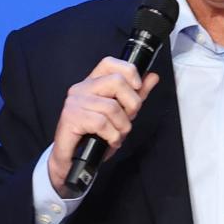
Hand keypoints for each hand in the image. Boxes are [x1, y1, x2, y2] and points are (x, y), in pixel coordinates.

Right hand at [48, 56, 158, 196]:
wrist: (72, 160)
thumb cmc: (94, 136)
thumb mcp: (120, 114)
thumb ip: (136, 95)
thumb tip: (152, 76)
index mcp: (92, 83)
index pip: (109, 63)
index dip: (128, 71)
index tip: (138, 87)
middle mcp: (81, 88)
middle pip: (116, 82)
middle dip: (132, 104)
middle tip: (128, 118)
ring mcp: (74, 102)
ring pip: (112, 107)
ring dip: (122, 126)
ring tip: (118, 134)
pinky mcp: (70, 117)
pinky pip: (102, 123)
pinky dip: (112, 136)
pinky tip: (110, 141)